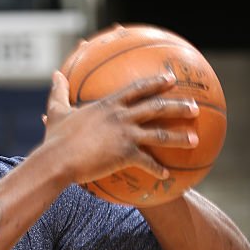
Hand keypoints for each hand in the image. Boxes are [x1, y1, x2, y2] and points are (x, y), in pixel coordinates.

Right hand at [41, 70, 198, 184]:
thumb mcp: (56, 111)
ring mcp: (125, 135)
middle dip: (178, 106)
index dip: (156, 82)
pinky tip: (166, 175)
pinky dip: (157, 169)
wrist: (58, 159)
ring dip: (179, 137)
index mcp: (108, 105)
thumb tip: (54, 74)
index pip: (137, 89)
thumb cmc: (55, 138)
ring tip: (195, 140)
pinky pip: (147, 162)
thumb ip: (58, 92)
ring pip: (159, 134)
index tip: (171, 79)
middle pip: (156, 107)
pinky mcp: (125, 154)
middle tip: (194, 107)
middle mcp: (121, 116)